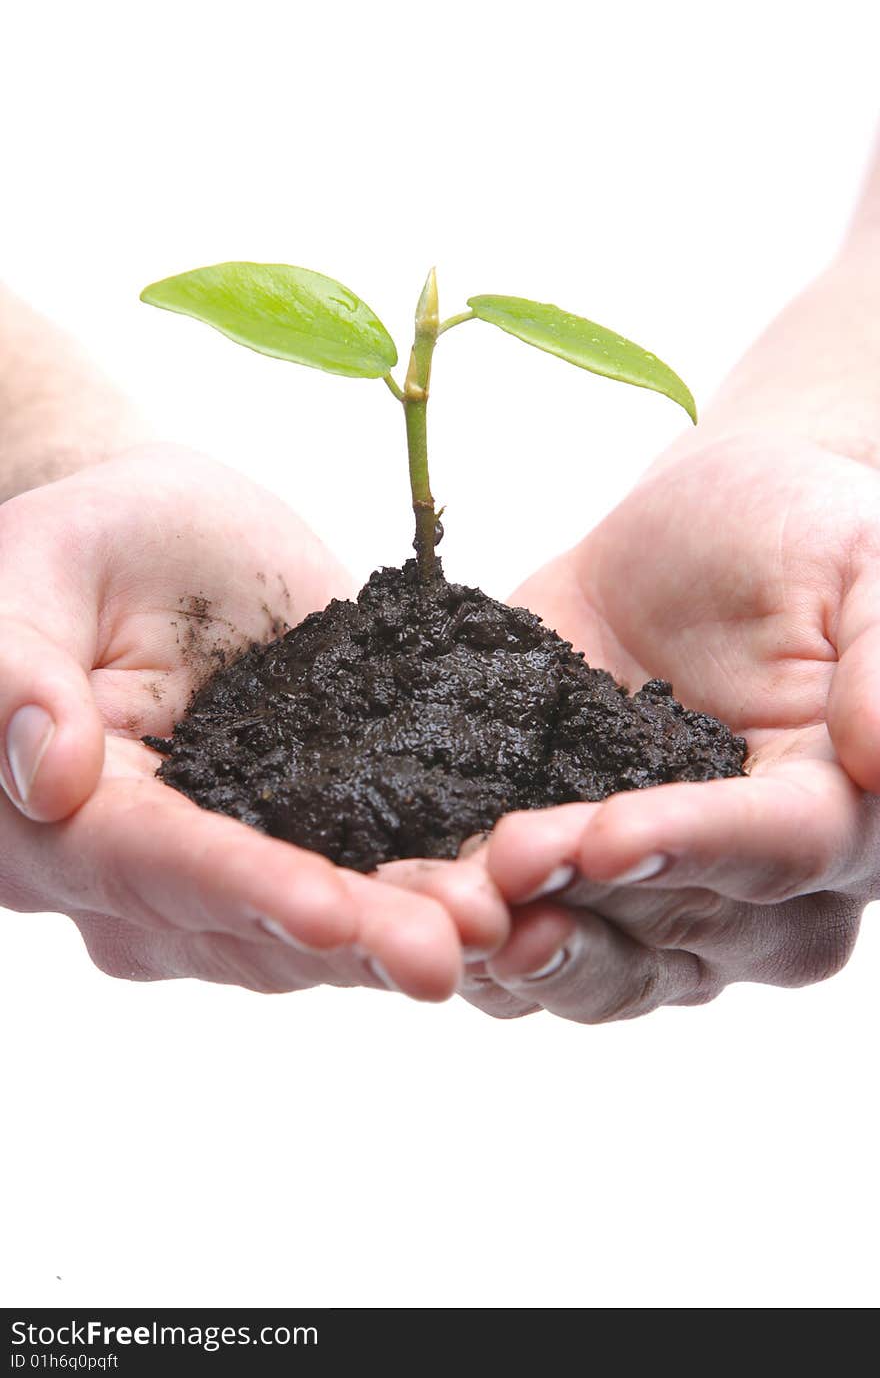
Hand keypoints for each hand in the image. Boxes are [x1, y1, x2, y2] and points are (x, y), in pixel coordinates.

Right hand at [0, 447, 507, 998]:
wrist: (170, 546)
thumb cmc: (96, 542)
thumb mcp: (40, 567)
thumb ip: (16, 667)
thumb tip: (44, 778)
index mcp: (60, 821)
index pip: (151, 861)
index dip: (239, 886)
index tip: (326, 910)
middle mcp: (141, 879)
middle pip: (248, 922)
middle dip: (354, 935)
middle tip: (456, 946)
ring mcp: (232, 874)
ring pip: (320, 929)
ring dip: (410, 927)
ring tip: (504, 924)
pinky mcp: (311, 845)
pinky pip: (373, 882)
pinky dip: (438, 891)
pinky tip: (515, 895)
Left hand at [383, 435, 879, 1018]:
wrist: (696, 540)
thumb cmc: (796, 538)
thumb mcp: (867, 562)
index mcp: (841, 819)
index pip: (776, 853)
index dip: (692, 848)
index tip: (611, 837)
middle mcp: (754, 894)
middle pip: (672, 931)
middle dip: (580, 907)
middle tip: (500, 874)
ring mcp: (652, 898)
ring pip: (591, 961)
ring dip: (511, 944)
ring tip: (437, 908)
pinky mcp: (562, 875)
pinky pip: (512, 923)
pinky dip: (454, 921)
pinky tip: (395, 897)